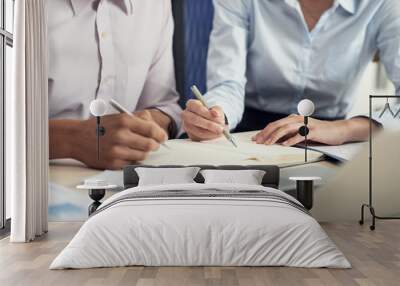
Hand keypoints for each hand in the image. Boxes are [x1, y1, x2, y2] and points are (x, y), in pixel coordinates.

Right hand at [50, 113, 167, 169]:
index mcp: (124, 121)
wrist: (76, 138)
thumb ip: (139, 119)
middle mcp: (121, 136)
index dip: (160, 134)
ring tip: (135, 147)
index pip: (151, 130)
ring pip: (143, 155)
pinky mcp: (113, 163)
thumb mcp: (118, 116)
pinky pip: (132, 163)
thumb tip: (156, 127)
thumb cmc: (99, 127)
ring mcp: (117, 151)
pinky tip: (126, 153)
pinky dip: (132, 159)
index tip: (162, 137)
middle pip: (150, 144)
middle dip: (154, 145)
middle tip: (153, 144)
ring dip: (143, 153)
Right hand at [182, 99, 224, 140]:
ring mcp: (187, 126)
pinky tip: (216, 134)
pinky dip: (209, 137)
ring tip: (220, 131)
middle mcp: (186, 115)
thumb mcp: (216, 109)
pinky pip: (199, 137)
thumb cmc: (213, 113)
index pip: (195, 106)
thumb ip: (216, 110)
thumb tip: (215, 113)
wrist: (211, 122)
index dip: (205, 111)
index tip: (216, 115)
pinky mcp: (191, 135)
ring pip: (197, 130)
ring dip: (211, 132)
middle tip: (220, 128)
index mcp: (191, 104)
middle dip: (208, 124)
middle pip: (194, 119)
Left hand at [252, 115, 352, 145]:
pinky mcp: (313, 131)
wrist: (337, 130)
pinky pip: (299, 135)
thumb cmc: (319, 132)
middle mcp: (297, 119)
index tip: (256, 138)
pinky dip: (290, 140)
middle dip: (266, 134)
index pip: (275, 124)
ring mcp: (305, 124)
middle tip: (258, 141)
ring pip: (285, 129)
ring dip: (275, 137)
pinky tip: (284, 145)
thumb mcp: (300, 132)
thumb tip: (275, 140)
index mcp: (293, 119)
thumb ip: (289, 134)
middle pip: (277, 125)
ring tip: (268, 144)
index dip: (264, 131)